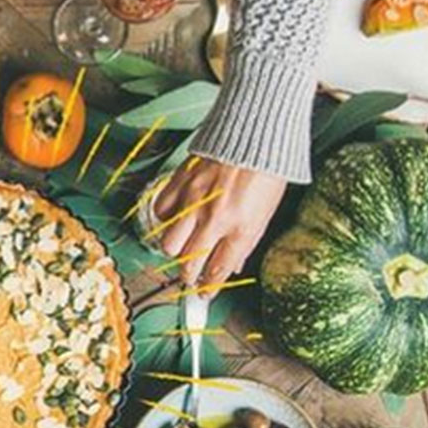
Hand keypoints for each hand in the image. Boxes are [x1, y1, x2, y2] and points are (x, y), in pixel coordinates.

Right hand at [152, 158, 286, 293]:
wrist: (254, 133)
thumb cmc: (265, 171)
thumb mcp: (266, 213)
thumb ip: (245, 242)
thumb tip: (232, 265)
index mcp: (240, 228)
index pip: (217, 270)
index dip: (209, 288)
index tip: (204, 294)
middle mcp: (214, 219)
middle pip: (190, 264)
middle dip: (189, 277)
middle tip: (190, 277)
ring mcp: (192, 201)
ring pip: (169, 245)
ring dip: (174, 252)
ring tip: (181, 249)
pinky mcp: (179, 184)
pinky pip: (161, 214)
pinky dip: (165, 221)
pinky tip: (174, 220)